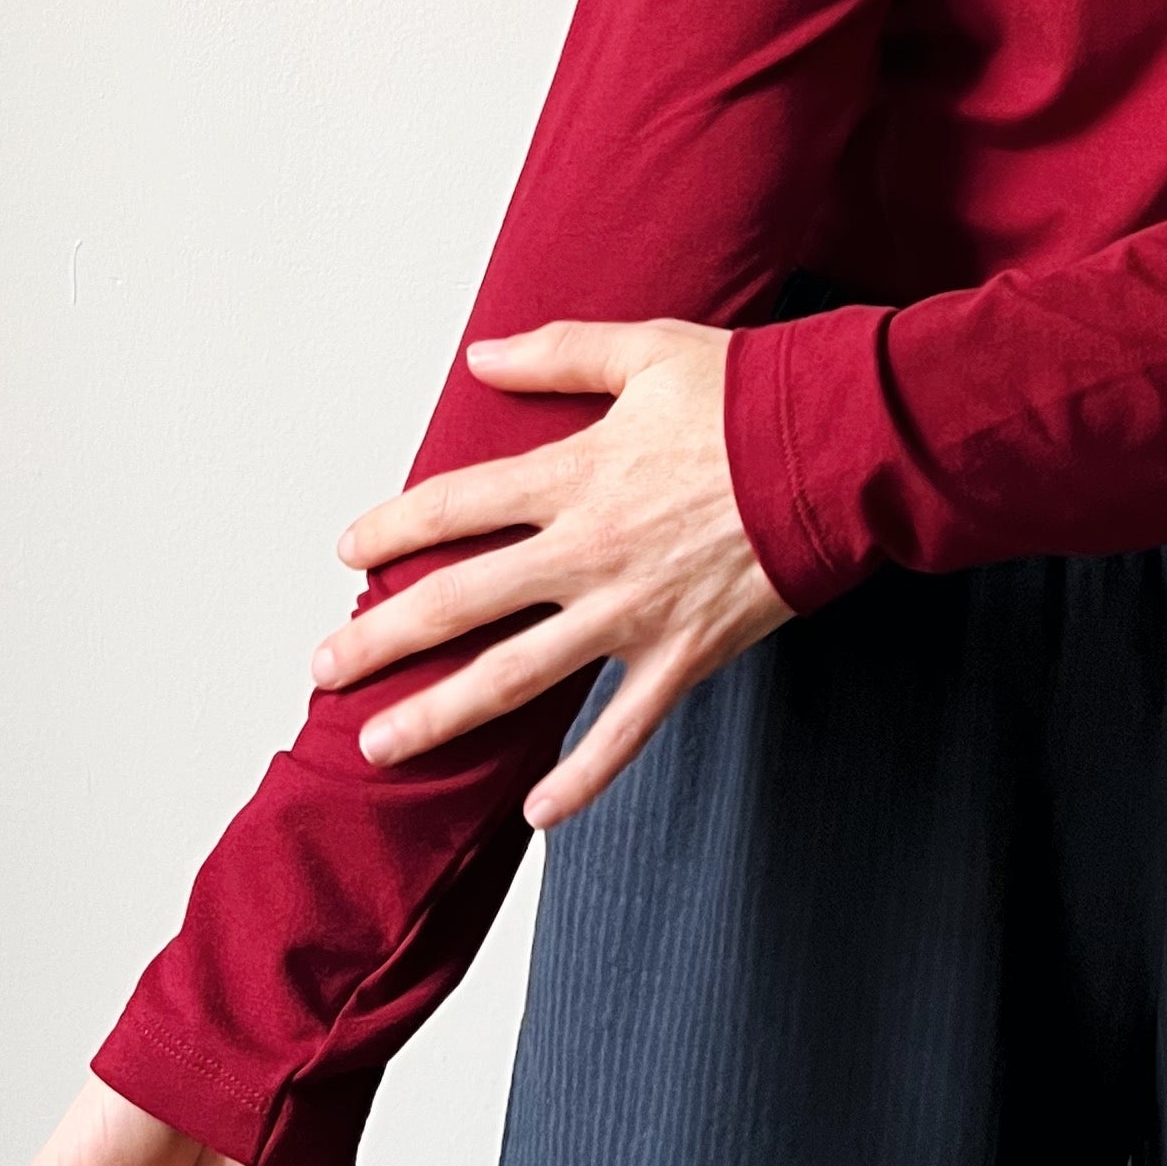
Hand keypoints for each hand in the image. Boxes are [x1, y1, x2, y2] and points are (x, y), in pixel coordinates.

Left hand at [318, 316, 793, 826]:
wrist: (842, 449)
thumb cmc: (750, 393)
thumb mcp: (648, 350)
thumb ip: (559, 352)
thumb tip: (479, 355)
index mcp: (574, 473)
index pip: (453, 506)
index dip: (392, 529)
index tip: (348, 553)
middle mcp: (587, 550)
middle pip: (461, 601)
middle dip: (382, 639)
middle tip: (324, 668)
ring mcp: (633, 612)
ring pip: (518, 678)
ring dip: (442, 715)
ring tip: (380, 746)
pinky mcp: (685, 655)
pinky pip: (623, 731)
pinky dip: (581, 779)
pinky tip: (533, 814)